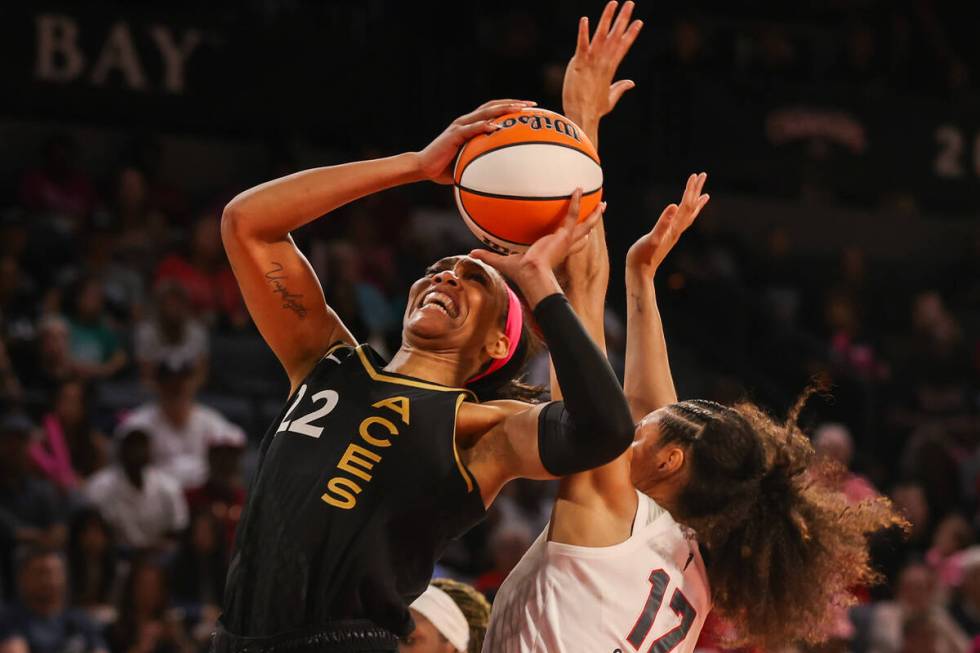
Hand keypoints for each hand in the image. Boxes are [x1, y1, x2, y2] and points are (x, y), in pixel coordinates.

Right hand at [416, 99, 535, 183]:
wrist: (423, 167)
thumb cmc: (446, 168)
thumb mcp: (468, 163)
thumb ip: (482, 161)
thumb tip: (501, 173)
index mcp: (470, 125)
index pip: (493, 110)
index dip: (510, 106)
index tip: (528, 108)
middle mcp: (466, 121)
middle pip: (493, 106)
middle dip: (513, 103)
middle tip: (532, 105)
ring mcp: (460, 126)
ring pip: (485, 112)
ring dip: (503, 109)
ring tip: (518, 109)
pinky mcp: (454, 135)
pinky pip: (472, 129)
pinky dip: (485, 126)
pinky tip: (497, 127)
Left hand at [470, 190, 605, 303]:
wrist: (531, 275)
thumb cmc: (520, 274)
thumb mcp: (503, 261)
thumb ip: (489, 255)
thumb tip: (471, 253)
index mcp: (554, 251)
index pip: (567, 244)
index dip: (574, 239)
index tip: (578, 233)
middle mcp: (564, 246)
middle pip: (582, 235)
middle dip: (590, 224)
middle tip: (597, 214)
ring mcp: (567, 240)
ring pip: (586, 225)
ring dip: (594, 215)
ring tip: (603, 204)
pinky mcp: (565, 235)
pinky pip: (572, 214)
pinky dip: (576, 202)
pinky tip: (577, 188)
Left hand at [563, 1, 642, 128]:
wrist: (582, 116)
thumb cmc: (594, 110)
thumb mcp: (610, 98)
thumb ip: (620, 88)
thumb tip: (631, 83)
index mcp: (611, 68)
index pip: (623, 47)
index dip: (631, 34)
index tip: (639, 22)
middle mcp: (604, 62)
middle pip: (616, 36)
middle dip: (623, 19)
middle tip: (630, 3)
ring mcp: (592, 61)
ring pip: (601, 35)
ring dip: (607, 18)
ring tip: (613, 3)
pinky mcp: (579, 63)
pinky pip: (582, 44)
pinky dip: (583, 32)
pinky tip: (584, 19)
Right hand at [626, 172, 708, 274]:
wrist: (640, 272)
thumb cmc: (642, 256)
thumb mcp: (651, 238)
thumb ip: (662, 223)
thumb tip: (673, 207)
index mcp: (674, 227)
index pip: (686, 205)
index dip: (690, 190)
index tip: (695, 175)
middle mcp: (677, 230)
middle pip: (690, 207)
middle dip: (695, 190)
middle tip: (702, 175)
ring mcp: (674, 234)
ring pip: (689, 215)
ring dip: (695, 202)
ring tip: (704, 193)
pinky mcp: (669, 237)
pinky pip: (682, 222)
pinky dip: (687, 214)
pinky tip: (684, 212)